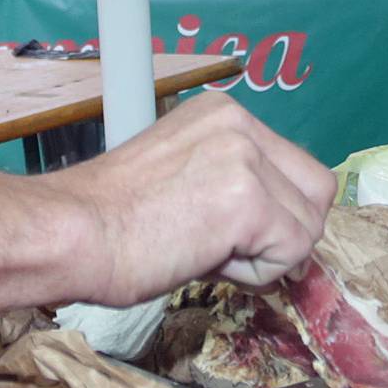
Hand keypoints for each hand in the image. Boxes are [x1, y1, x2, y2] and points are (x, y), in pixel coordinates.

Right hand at [63, 92, 337, 302]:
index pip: (296, 168)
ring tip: (207, 252)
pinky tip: (206, 260)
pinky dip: (256, 274)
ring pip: (308, 226)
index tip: (235, 235)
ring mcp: (247, 158)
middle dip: (286, 234)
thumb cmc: (111, 221)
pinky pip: (292, 252)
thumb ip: (237, 188)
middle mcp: (242, 124)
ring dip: (266, 257)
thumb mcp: (186, 178)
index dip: (279, 214)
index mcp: (225, 114)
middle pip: (317, 192)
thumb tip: (285, 233)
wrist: (70, 234)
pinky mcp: (249, 200)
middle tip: (228, 251)